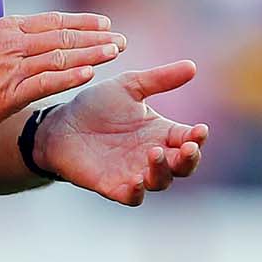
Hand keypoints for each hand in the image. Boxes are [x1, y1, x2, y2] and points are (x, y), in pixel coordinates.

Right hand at [0, 12, 125, 131]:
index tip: (105, 23)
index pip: (52, 20)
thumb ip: (14, 38)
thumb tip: (41, 36)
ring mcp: (12, 67)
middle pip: (62, 36)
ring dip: (90, 53)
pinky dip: (69, 76)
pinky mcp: (11, 92)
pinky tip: (89, 73)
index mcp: (7, 28)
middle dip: (95, 37)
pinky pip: (46, 81)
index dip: (82, 21)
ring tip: (114, 52)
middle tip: (120, 39)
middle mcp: (12, 43)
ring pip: (59, 56)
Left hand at [35, 59, 207, 204]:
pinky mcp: (114, 186)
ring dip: (163, 170)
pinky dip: (137, 192)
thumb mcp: (128, 87)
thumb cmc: (96, 106)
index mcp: (161, 133)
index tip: (200, 129)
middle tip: (189, 147)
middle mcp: (153, 156)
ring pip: (161, 181)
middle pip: (183, 166)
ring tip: (155, 152)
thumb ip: (158, 79)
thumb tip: (192, 65)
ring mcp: (135, 173)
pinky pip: (132, 196)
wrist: (60, 124)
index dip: (197, 137)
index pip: (189, 139)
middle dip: (189, 158)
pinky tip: (137, 181)